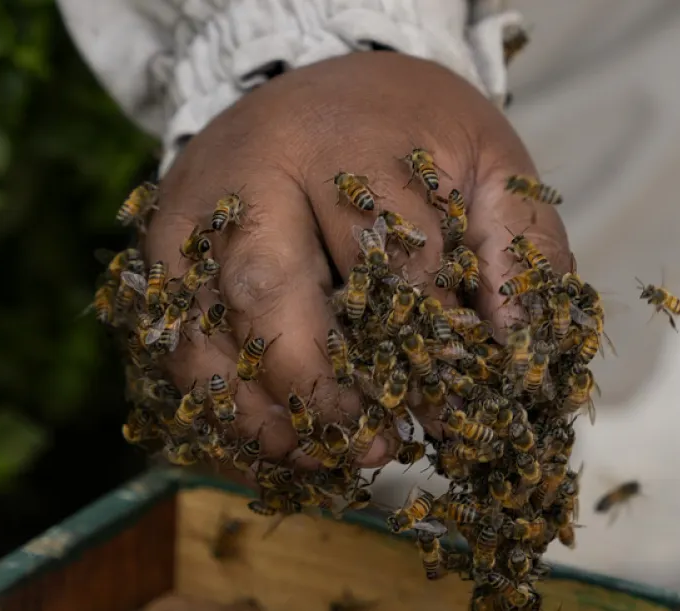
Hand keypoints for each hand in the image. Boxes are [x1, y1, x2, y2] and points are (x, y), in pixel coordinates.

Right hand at [146, 51, 570, 468]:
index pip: (384, 254)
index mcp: (346, 140)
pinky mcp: (159, 253)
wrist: (322, 82)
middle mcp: (250, 169)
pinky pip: (173, 346)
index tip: (456, 408)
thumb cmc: (418, 136)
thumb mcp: (493, 166)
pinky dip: (219, 408)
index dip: (424, 344)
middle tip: (372, 445)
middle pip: (263, 284)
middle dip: (316, 384)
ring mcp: (189, 211)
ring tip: (318, 459)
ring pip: (202, 327)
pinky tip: (273, 441)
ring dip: (258, 413)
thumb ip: (520, 251)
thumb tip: (515, 355)